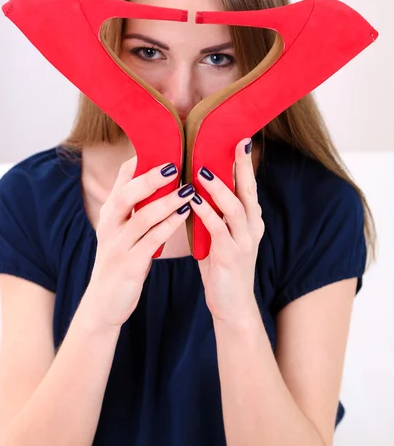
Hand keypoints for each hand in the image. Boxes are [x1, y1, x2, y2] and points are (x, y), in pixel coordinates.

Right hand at [84, 155, 194, 329]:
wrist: (104, 303)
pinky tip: (185, 215)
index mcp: (110, 213)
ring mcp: (118, 245)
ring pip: (142, 217)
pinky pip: (151, 241)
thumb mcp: (122, 232)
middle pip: (127, 194)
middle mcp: (110, 225)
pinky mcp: (129, 264)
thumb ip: (135, 209)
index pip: (122, 179)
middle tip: (174, 165)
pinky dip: (168, 226)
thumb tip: (159, 182)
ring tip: (188, 190)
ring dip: (167, 201)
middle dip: (150, 178)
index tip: (164, 146)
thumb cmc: (120, 262)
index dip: (141, 161)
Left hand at [188, 138, 264, 323]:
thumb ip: (214, 214)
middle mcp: (252, 226)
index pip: (247, 186)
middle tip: (235, 142)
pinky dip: (205, 212)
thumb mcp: (220, 235)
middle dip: (241, 165)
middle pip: (248, 190)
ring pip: (234, 207)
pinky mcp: (231, 255)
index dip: (244, 163)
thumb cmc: (222, 267)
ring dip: (219, 187)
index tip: (239, 140)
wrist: (232, 305)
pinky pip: (218, 229)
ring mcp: (244, 241)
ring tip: (203, 170)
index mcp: (250, 220)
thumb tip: (194, 188)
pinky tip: (193, 200)